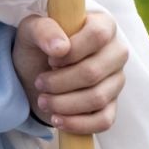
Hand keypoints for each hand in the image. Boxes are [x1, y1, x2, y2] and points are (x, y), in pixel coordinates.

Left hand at [12, 9, 128, 134]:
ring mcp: (116, 80)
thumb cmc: (39, 45)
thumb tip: (60, 48)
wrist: (37, 72)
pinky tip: (57, 119)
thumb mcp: (31, 30)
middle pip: (94, 71)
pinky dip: (77, 124)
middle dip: (60, 82)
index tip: (50, 59)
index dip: (72, 50)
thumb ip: (43, 30)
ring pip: (98, 98)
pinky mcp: (112, 105)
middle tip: (39, 84)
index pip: (98, 35)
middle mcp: (116, 51)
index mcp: (103, 25)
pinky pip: (104, 120)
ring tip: (43, 101)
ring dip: (64, 103)